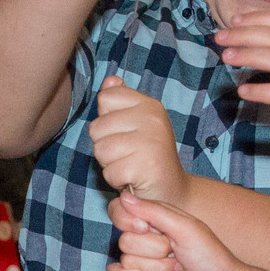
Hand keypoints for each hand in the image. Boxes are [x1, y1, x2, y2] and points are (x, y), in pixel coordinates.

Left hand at [91, 82, 186, 203]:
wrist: (172, 190)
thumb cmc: (147, 157)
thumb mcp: (134, 124)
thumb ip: (120, 101)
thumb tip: (110, 80)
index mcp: (149, 105)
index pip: (105, 98)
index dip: (106, 121)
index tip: (124, 133)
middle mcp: (152, 118)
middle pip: (97, 127)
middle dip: (104, 146)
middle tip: (127, 155)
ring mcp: (151, 141)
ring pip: (100, 150)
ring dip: (109, 164)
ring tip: (129, 165)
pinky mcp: (147, 165)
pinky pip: (109, 171)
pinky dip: (116, 180)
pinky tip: (132, 178)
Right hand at [105, 192, 240, 270]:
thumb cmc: (209, 254)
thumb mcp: (185, 226)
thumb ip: (154, 211)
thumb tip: (124, 197)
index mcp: (155, 218)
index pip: (121, 211)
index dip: (129, 221)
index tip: (147, 228)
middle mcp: (145, 237)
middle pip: (125, 239)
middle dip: (153, 248)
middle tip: (175, 252)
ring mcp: (141, 259)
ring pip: (126, 259)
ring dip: (155, 266)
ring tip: (175, 268)